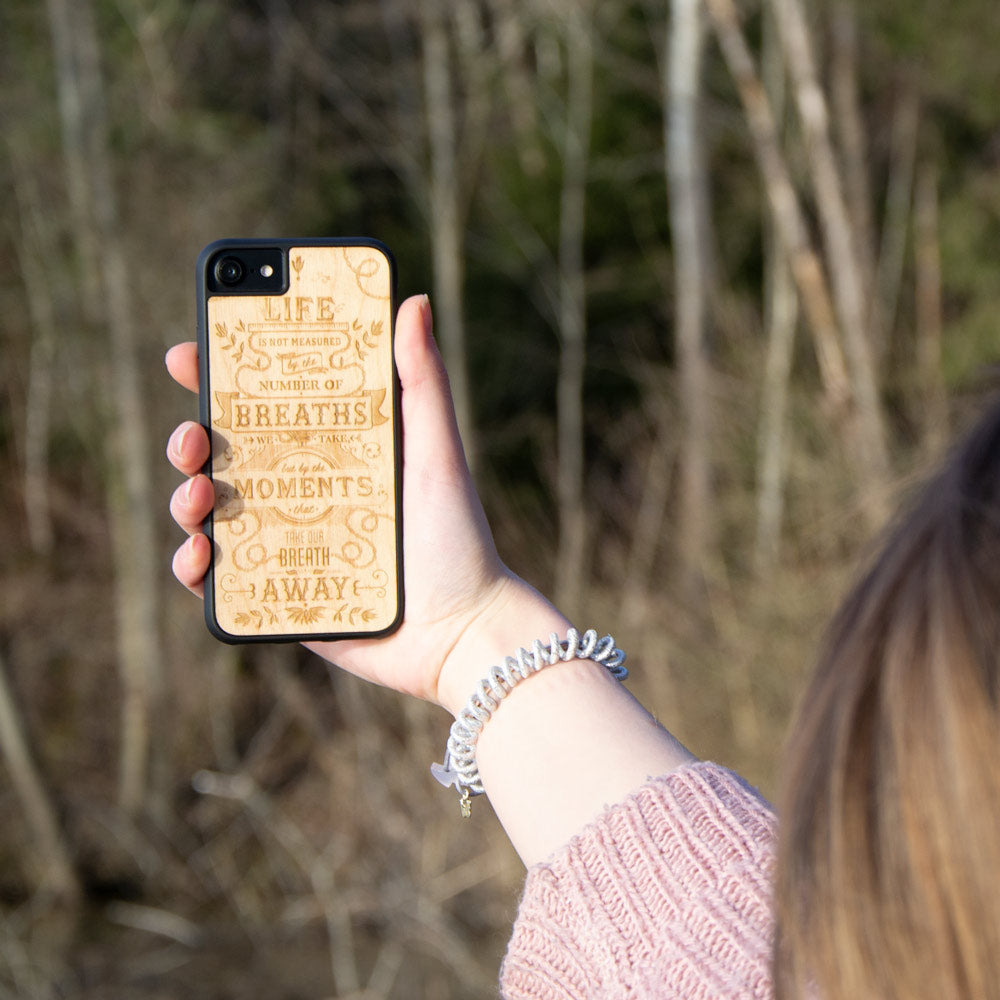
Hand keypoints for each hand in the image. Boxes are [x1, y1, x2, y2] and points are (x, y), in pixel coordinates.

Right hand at [166, 294, 568, 713]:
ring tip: (194, 497)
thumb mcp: (437, 453)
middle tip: (193, 436)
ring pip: (208, 513)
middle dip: (190, 437)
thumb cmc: (456, 538)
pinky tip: (200, 556)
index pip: (265, 407)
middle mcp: (302, 491)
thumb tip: (412, 300)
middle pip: (223, 456)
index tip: (189, 354)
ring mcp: (286, 543)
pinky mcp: (278, 596)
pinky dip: (195, 566)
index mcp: (333, 451)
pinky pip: (219, 580)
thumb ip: (423, 382)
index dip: (220, 378)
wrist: (461, 633)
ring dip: (182, 498)